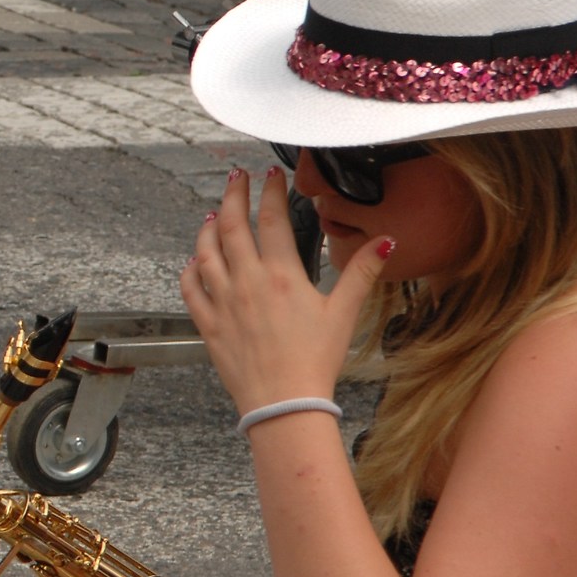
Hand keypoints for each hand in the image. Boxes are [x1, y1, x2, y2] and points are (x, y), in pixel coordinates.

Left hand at [181, 166, 390, 418]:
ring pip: (205, 251)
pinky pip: (190, 287)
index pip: (273, 219)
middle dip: (233, 195)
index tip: (272, 173)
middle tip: (236, 177)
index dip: (271, 191)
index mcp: (282, 275)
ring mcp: (222, 301)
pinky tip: (194, 261)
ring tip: (213, 213)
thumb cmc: (316, 359)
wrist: (284, 402)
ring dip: (207, 227)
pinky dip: (189, 268)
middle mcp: (247, 282)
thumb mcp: (344, 313)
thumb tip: (386, 241)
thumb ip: (363, 273)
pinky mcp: (207, 323)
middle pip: (231, 225)